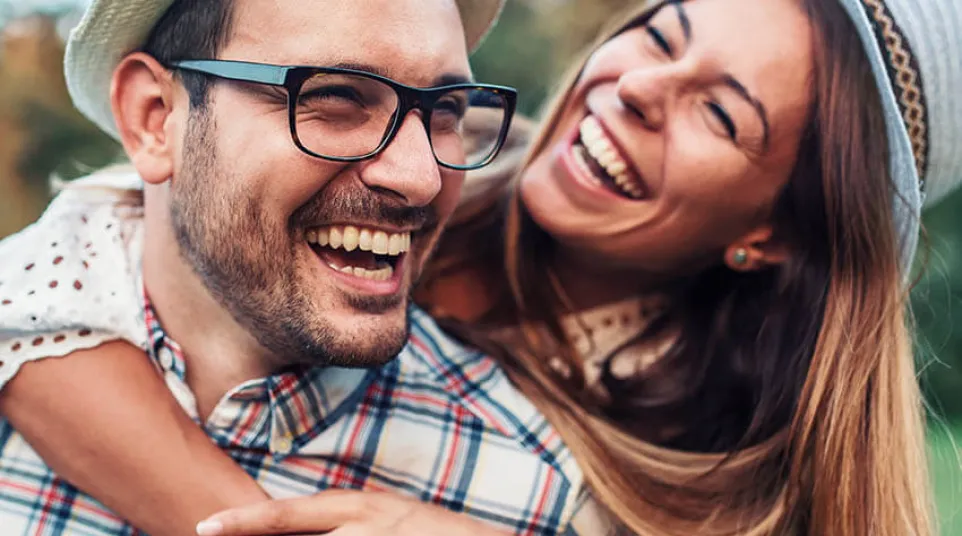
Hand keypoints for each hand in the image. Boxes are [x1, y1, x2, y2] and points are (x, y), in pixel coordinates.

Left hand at [195, 489, 511, 535]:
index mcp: (360, 506)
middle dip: (253, 535)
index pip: (289, 514)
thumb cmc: (438, 535)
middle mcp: (365, 524)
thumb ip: (348, 521)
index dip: (245, 522)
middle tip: (210, 534)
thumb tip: (307, 529)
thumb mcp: (390, 516)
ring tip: (299, 534)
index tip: (204, 527)